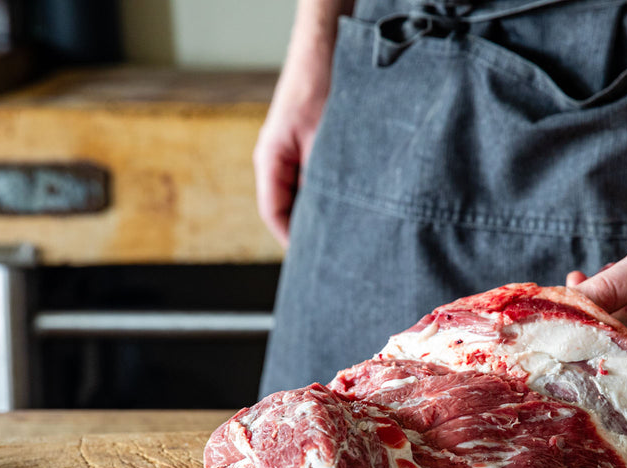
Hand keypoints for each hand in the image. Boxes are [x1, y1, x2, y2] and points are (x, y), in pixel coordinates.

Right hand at [253, 59, 331, 245]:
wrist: (328, 48)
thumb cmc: (321, 86)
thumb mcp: (325, 140)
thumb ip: (323, 180)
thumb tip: (333, 218)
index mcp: (271, 162)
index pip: (274, 215)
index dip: (293, 241)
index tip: (313, 260)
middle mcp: (278, 162)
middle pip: (290, 209)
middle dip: (310, 232)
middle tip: (336, 254)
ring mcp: (294, 155)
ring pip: (306, 195)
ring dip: (325, 212)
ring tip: (349, 233)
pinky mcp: (313, 148)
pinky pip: (318, 180)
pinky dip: (333, 193)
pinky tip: (355, 202)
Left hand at [567, 204, 626, 375]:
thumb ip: (610, 288)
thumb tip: (567, 304)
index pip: (613, 364)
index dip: (581, 341)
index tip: (557, 313)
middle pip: (610, 349)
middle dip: (588, 316)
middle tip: (575, 283)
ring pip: (614, 331)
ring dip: (601, 301)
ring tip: (605, 271)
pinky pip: (623, 317)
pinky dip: (614, 295)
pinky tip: (617, 271)